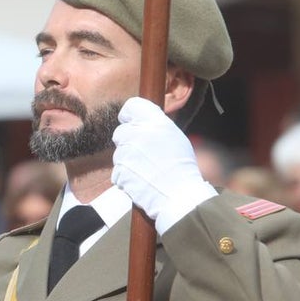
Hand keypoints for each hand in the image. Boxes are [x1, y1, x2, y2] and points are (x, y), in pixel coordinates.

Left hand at [111, 97, 216, 233]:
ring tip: (146, 170)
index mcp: (154, 121)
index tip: (133, 123)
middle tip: (143, 153)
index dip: (130, 116)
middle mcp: (137, 133)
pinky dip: (126, 176)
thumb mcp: (175, 136)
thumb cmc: (182, 166)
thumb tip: (144, 123)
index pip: (131, 106)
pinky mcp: (119, 171)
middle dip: (128, 141)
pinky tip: (141, 180)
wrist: (178, 194)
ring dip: (127, 160)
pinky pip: (117, 171)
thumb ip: (156, 126)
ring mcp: (126, 152)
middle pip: (120, 131)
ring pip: (118, 153)